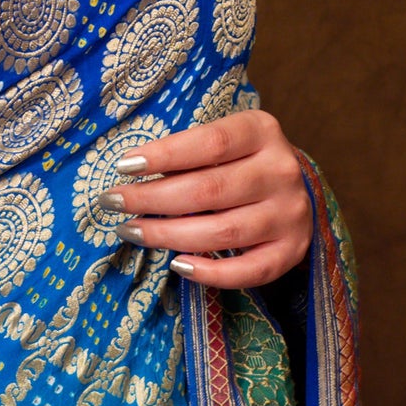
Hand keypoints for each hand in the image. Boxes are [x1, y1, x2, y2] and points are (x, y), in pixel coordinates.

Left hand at [97, 107, 310, 288]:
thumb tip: (132, 175)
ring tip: (131, 231)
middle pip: (210, 189)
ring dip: (168, 235)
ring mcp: (290, 213)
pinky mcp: (292, 250)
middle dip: (152, 198)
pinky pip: (249, 271)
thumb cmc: (240, 162)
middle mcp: (282, 171)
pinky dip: (210, 273)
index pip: (210, 142)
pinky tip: (177, 265)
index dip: (164, 155)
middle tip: (112, 202)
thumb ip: (188, 154)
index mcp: (262, 132)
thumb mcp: (222, 143)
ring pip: (224, 231)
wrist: (294, 190)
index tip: (123, 166)